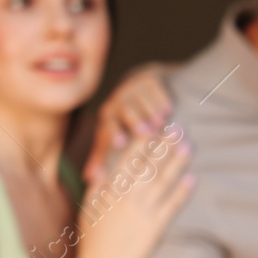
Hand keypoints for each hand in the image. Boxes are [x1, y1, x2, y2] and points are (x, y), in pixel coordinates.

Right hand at [74, 131, 192, 257]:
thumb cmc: (92, 239)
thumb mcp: (89, 208)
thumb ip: (97, 187)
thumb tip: (103, 167)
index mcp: (111, 190)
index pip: (129, 158)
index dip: (144, 141)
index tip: (154, 125)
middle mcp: (128, 197)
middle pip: (150, 164)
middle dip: (164, 144)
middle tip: (177, 127)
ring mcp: (143, 211)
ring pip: (163, 181)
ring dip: (177, 162)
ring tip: (188, 146)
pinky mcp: (156, 227)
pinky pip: (172, 205)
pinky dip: (183, 191)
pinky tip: (192, 179)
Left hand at [87, 64, 173, 179]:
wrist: (139, 88)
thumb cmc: (125, 121)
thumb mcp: (113, 135)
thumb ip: (103, 155)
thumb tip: (89, 178)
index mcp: (108, 117)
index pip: (109, 124)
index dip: (114, 133)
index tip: (121, 143)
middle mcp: (118, 101)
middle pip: (124, 109)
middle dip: (135, 120)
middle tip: (146, 132)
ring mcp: (134, 88)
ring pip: (140, 98)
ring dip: (150, 110)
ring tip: (161, 123)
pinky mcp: (149, 78)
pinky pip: (154, 87)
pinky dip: (160, 98)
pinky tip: (168, 109)